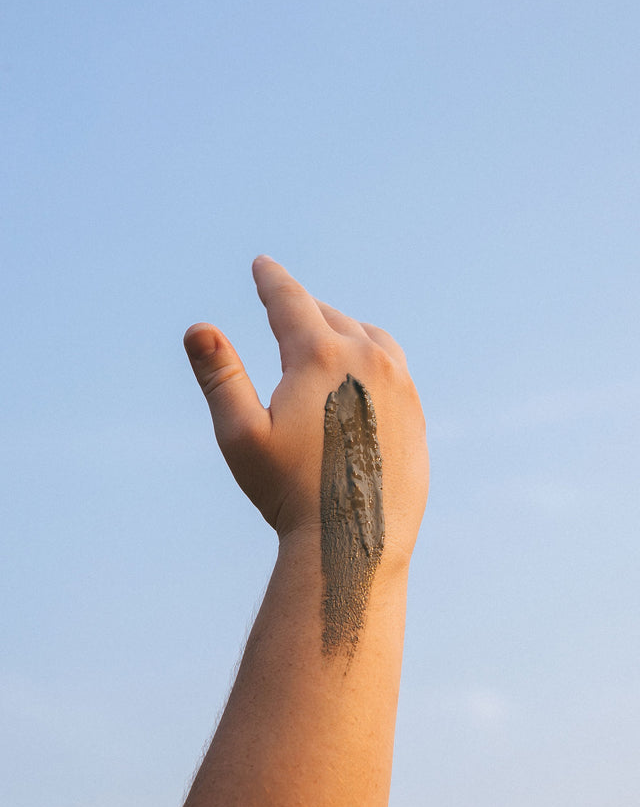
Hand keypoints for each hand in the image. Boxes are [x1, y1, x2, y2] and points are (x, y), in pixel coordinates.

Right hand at [184, 256, 427, 561]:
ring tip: (325, 335)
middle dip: (304, 309)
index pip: (291, 301)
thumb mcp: (242, 434)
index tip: (262, 264)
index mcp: (320, 356)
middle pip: (330, 316)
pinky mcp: (417, 414)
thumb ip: (221, 376)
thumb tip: (198, 328)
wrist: (355, 542)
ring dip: (343, 329)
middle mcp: (367, 360)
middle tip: (284, 305)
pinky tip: (360, 378)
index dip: (271, 280)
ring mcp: (400, 386)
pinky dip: (372, 359)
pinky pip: (394, 368)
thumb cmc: (288, 491)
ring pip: (370, 337)